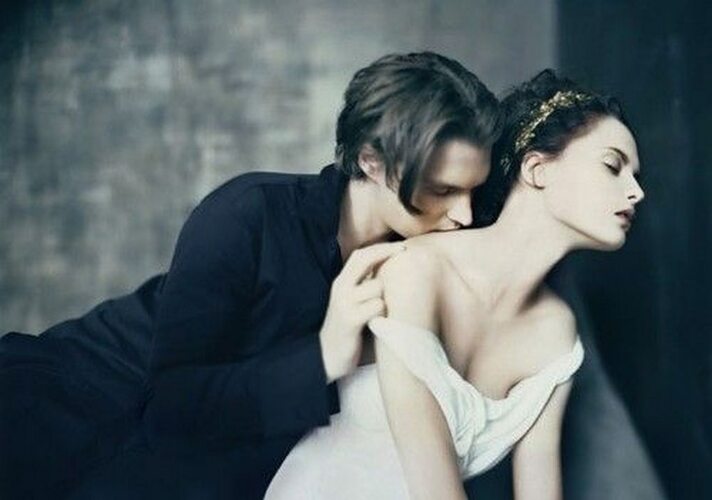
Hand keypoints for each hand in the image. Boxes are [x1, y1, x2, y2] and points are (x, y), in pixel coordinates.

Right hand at [319, 241, 404, 382]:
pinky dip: (383, 312)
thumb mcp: (352, 301)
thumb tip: (389, 268)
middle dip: (386, 253)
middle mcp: (340, 288)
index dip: (381, 248)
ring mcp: (344, 303)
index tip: (401, 246)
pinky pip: (377, 306)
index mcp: (341, 282)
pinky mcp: (350, 320)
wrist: (327, 356)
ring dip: (386, 296)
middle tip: (404, 252)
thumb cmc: (348, 328)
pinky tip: (380, 322)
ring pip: (377, 286)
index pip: (360, 255)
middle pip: (364, 260)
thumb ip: (364, 285)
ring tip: (383, 311)